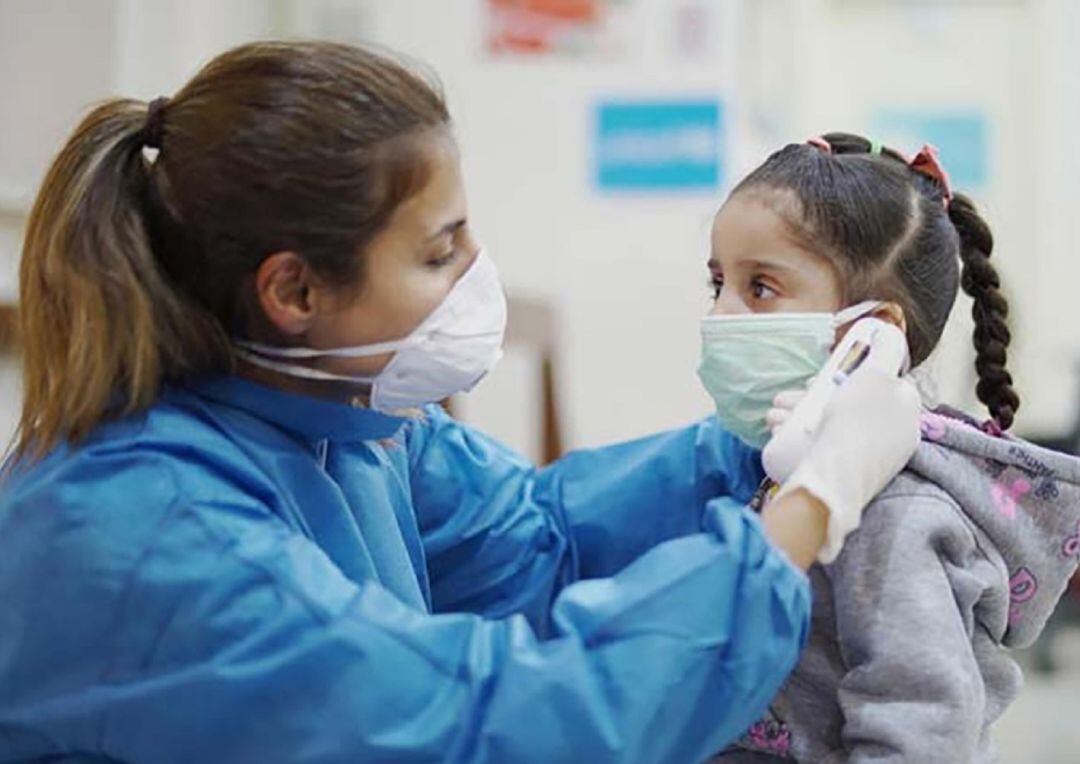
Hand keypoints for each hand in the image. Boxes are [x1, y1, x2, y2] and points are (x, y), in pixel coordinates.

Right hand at [768, 368, 921, 562]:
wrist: (838, 477)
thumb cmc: (857, 421)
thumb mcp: (877, 374)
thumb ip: (886, 349)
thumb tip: (888, 331)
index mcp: (906, 410)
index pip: (877, 383)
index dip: (844, 376)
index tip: (818, 380)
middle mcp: (894, 435)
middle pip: (850, 405)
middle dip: (811, 398)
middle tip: (784, 399)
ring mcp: (873, 458)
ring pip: (832, 426)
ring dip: (797, 416)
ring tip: (772, 417)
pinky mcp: (850, 477)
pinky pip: (827, 448)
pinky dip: (802, 438)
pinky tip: (779, 434)